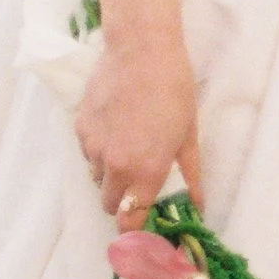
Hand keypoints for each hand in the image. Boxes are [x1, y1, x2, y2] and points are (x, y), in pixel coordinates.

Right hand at [75, 30, 203, 223]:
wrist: (140, 50)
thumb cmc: (173, 89)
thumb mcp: (188, 135)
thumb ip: (191, 175)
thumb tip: (198, 206)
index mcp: (146, 171)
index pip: (129, 221)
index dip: (134, 228)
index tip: (142, 224)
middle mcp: (115, 166)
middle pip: (110, 205)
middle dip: (124, 199)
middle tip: (139, 179)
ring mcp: (93, 147)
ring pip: (97, 177)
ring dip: (111, 172)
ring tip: (128, 142)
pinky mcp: (79, 128)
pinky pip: (88, 152)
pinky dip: (99, 148)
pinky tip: (115, 124)